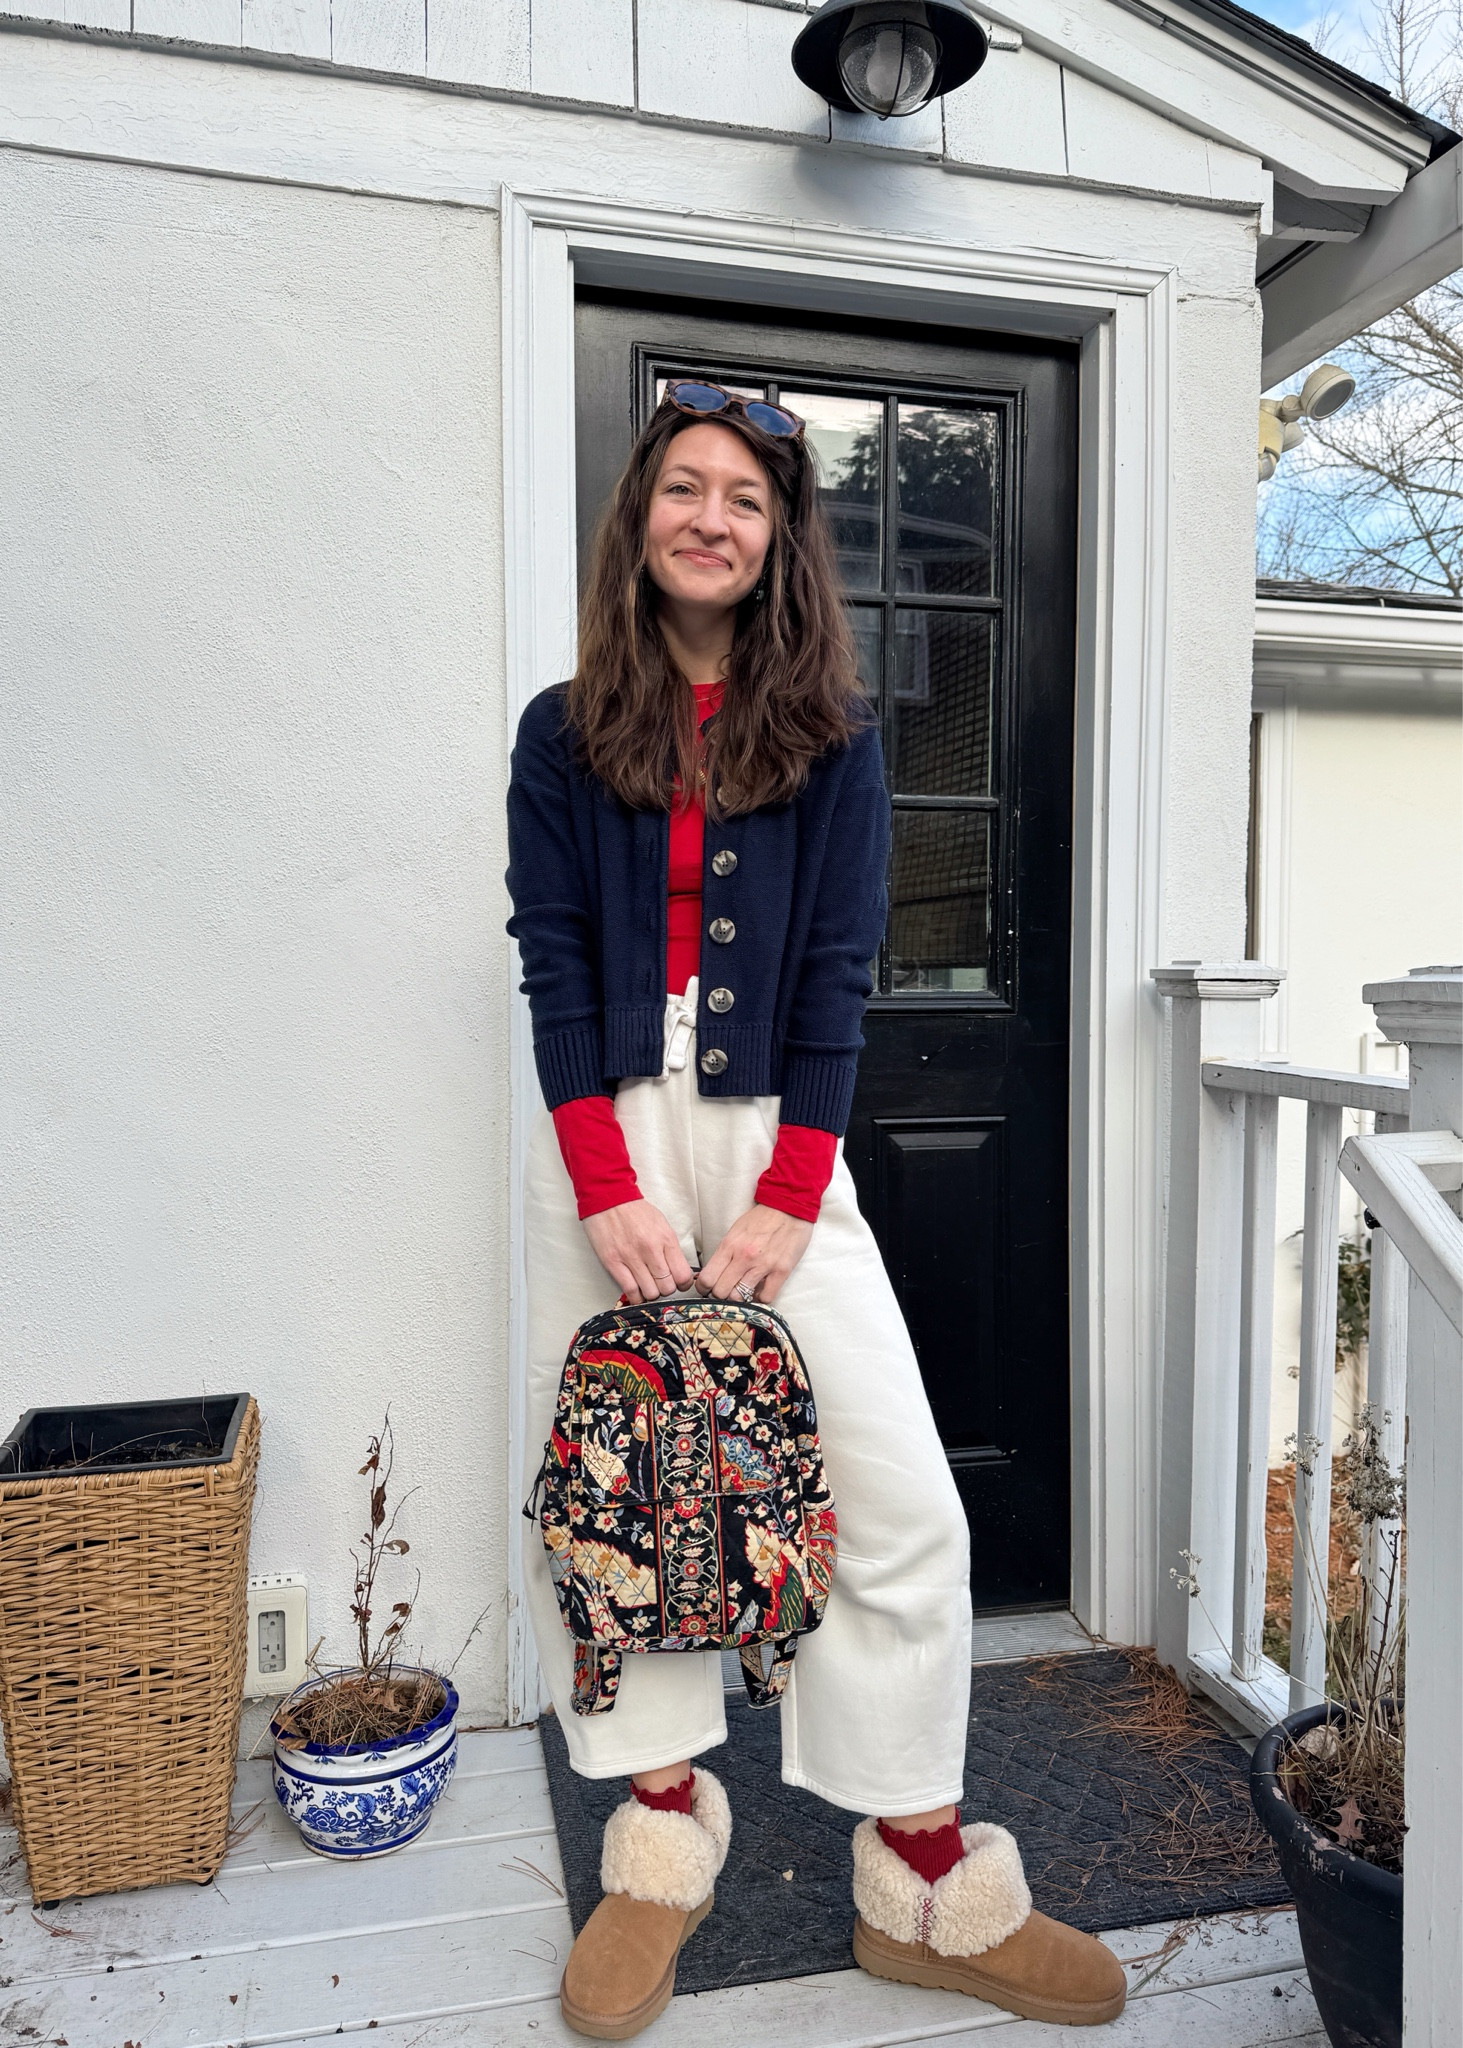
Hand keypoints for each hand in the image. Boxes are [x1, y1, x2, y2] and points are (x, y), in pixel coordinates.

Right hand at [582, 1200, 695, 1303]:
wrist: (608, 1197)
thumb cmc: (635, 1211)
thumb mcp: (661, 1224)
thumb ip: (670, 1247)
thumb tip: (678, 1269)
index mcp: (666, 1239)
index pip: (683, 1275)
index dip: (683, 1284)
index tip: (678, 1283)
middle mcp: (650, 1250)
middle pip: (667, 1287)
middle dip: (666, 1289)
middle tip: (660, 1284)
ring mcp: (631, 1257)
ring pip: (650, 1292)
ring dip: (651, 1294)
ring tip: (647, 1286)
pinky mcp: (613, 1262)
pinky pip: (630, 1290)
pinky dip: (636, 1296)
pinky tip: (636, 1292)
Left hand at [696, 1204, 813, 1306]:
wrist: (789, 1207)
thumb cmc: (761, 1219)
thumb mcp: (735, 1231)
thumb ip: (725, 1252)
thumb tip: (713, 1274)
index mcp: (729, 1245)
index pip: (707, 1278)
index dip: (703, 1288)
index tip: (707, 1288)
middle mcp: (744, 1257)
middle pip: (721, 1292)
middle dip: (720, 1294)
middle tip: (726, 1290)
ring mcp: (763, 1265)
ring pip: (740, 1297)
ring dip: (740, 1298)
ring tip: (743, 1291)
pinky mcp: (781, 1271)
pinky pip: (766, 1297)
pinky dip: (761, 1298)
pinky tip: (760, 1290)